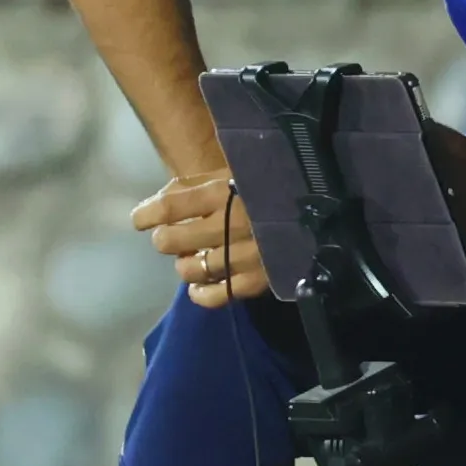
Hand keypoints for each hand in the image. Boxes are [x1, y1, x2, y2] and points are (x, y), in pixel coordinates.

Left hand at [135, 171, 264, 309]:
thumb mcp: (233, 171)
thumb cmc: (272, 183)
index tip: (140, 219)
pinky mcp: (261, 279)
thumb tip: (158, 201)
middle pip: (173, 240)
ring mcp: (246, 254)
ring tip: (192, 259)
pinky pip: (219, 295)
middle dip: (164, 239)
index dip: (146, 214)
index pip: (169, 206)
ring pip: (193, 269)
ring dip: (185, 265)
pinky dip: (202, 294)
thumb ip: (195, 184)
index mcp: (225, 189)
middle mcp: (233, 222)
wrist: (326, 205)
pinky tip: (198, 288)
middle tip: (171, 237)